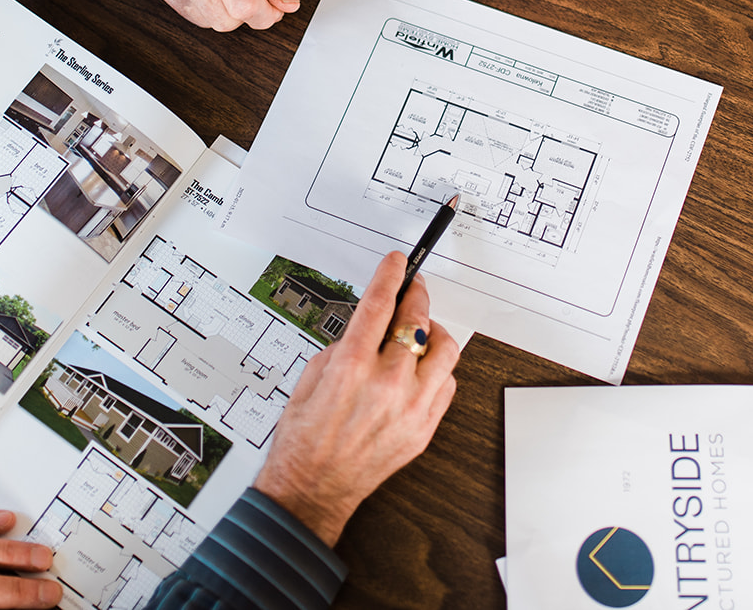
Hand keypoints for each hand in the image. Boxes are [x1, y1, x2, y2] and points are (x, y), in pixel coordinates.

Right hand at [253, 251, 460, 545]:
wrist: (313, 489)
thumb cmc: (304, 440)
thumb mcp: (310, 378)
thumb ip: (342, 347)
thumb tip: (368, 326)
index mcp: (352, 368)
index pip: (379, 305)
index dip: (391, 276)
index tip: (398, 263)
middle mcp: (386, 385)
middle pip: (417, 320)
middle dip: (415, 295)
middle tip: (412, 288)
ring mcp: (410, 409)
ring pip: (444, 349)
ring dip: (433, 331)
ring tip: (419, 330)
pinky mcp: (424, 429)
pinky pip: (447, 384)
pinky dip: (438, 369)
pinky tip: (422, 368)